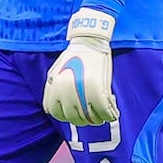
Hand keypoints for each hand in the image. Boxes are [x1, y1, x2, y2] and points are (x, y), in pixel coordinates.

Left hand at [43, 7, 119, 125]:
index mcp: (55, 87)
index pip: (56, 113)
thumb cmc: (72, 58)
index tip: (73, 113)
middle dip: (83, 120)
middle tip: (90, 115)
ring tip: (101, 114)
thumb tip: (51, 111)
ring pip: (90, 119)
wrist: (88, 43)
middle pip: (74, 118)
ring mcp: (83, 91)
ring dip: (97, 119)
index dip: (65, 116)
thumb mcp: (54, 73)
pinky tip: (111, 113)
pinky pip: (105, 113)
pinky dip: (109, 116)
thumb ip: (52, 92)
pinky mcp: (99, 89)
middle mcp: (66, 92)